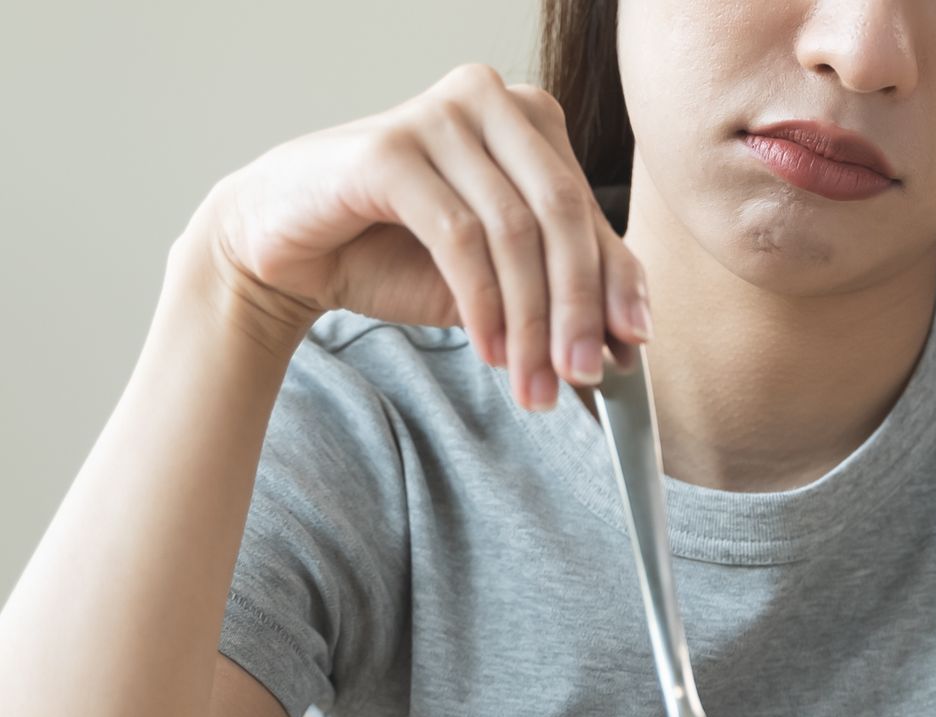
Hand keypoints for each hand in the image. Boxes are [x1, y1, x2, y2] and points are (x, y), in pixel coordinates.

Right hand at [186, 61, 647, 407]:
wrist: (290, 250)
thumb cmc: (400, 255)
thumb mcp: (503, 280)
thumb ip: (564, 292)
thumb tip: (631, 342)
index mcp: (531, 122)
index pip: (594, 214)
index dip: (617, 287)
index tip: (632, 351)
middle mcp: (491, 102)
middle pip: (564, 215)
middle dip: (577, 308)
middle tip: (581, 377)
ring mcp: (438, 116)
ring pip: (515, 230)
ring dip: (530, 320)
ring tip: (530, 381)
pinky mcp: (388, 149)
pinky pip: (459, 236)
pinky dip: (483, 303)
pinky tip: (489, 350)